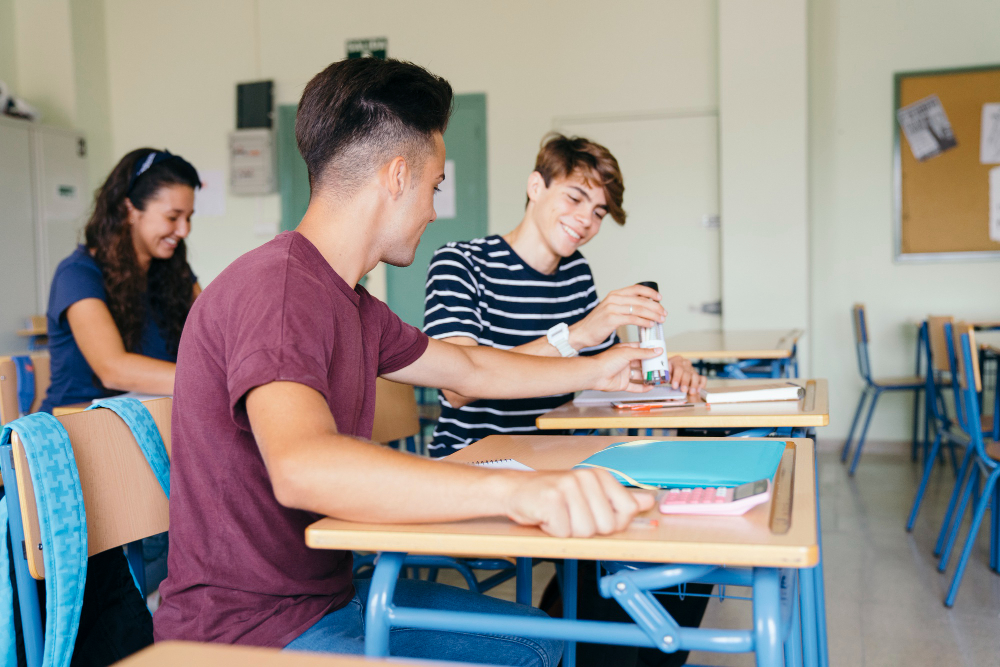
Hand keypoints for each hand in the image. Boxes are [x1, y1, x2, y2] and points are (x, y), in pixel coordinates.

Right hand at [505, 468, 656, 537]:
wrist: (514, 489)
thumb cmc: (552, 496)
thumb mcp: (589, 494)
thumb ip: (619, 499)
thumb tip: (648, 502)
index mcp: (599, 476)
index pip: (627, 510)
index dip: (612, 522)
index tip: (593, 515)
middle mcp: (586, 478)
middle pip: (607, 526)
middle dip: (587, 529)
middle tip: (570, 515)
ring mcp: (569, 487)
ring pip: (586, 532)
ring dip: (569, 531)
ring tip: (558, 516)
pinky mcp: (551, 500)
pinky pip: (564, 533)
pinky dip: (553, 531)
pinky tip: (546, 517)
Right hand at [569, 284, 665, 349]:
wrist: (582, 333)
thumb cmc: (597, 324)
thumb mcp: (610, 309)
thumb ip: (623, 306)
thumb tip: (642, 308)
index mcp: (614, 294)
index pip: (636, 289)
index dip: (650, 292)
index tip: (660, 298)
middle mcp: (614, 299)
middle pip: (641, 300)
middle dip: (655, 306)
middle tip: (664, 313)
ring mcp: (612, 308)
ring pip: (639, 309)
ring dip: (653, 315)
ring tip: (660, 320)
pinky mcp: (612, 319)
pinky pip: (633, 319)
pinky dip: (644, 322)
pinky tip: (650, 325)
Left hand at [589, 343, 662, 391]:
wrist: (595, 374)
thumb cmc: (606, 360)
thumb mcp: (627, 353)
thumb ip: (643, 353)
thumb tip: (657, 350)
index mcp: (625, 351)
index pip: (641, 349)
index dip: (650, 350)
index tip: (661, 352)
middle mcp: (625, 361)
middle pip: (641, 363)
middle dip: (651, 365)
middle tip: (663, 366)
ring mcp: (624, 373)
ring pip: (639, 375)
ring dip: (649, 376)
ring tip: (659, 377)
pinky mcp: (622, 384)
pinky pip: (635, 386)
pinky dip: (643, 387)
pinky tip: (651, 387)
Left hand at [668, 355, 705, 394]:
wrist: (672, 372)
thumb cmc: (667, 373)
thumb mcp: (664, 373)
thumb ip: (667, 377)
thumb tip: (669, 381)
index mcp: (676, 360)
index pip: (678, 368)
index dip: (676, 378)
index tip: (674, 386)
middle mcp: (685, 363)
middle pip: (687, 372)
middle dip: (685, 382)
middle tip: (683, 390)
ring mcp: (692, 369)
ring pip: (695, 376)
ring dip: (693, 385)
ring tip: (691, 392)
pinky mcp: (698, 375)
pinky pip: (702, 379)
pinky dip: (701, 384)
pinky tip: (698, 390)